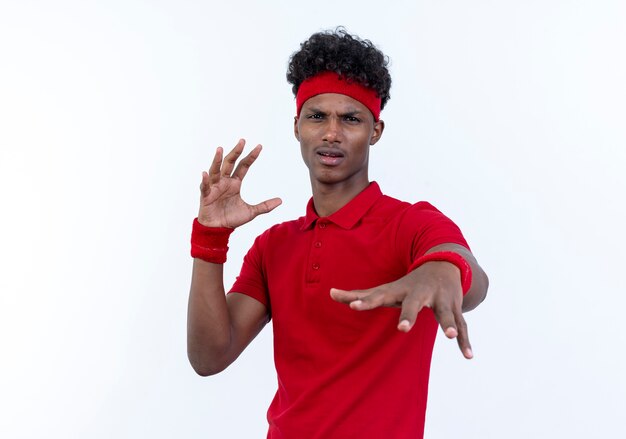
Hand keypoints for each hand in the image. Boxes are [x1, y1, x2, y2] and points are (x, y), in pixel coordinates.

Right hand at [198, 139, 281, 227]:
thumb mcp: (251, 212)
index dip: (251, 157)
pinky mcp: (206, 195)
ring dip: (217, 160)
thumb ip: (265, 206)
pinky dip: (205, 180)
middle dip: (236, 152)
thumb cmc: (231, 219)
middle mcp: (225, 182)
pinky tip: (205, 173)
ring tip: (220, 149)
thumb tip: (281, 200)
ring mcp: (215, 187)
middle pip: (230, 163)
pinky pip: (205, 186)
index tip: (259, 146)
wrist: (219, 229)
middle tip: (242, 141)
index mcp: (235, 183)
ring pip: (216, 170)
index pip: (244, 166)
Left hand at [330, 261, 472, 358]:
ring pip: (444, 312)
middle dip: (409, 315)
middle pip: (413, 304)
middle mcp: (419, 294)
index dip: (365, 301)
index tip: (353, 306)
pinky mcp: (454, 307)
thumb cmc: (407, 284)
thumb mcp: (384, 289)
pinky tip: (467, 356)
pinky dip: (465, 341)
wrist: (444, 263)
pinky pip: (462, 325)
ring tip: (450, 336)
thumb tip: (330, 293)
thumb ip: (358, 294)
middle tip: (402, 329)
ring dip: (447, 323)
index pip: (378, 296)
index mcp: (399, 291)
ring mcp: (439, 300)